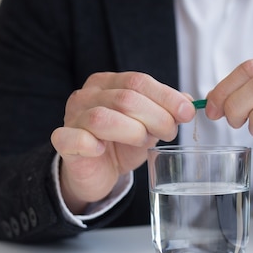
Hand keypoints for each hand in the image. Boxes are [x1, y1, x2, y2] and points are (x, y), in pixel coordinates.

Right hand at [51, 72, 195, 212]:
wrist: (97, 172)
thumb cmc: (122, 143)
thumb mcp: (149, 123)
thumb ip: (166, 110)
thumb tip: (188, 102)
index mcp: (108, 83)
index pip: (138, 81)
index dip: (166, 97)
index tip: (188, 112)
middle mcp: (87, 95)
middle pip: (126, 98)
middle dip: (156, 117)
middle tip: (170, 133)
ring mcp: (72, 117)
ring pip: (103, 117)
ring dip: (133, 132)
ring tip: (143, 141)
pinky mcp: (63, 141)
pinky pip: (75, 138)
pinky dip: (91, 143)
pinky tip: (103, 150)